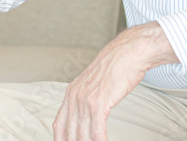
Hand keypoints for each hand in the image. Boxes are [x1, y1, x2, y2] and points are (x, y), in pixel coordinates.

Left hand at [53, 22, 176, 139]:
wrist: (127, 54)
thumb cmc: (115, 68)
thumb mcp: (93, 84)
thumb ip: (87, 99)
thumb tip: (87, 118)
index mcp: (70, 93)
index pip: (58, 125)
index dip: (61, 139)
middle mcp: (74, 97)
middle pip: (69, 133)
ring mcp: (84, 100)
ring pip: (82, 135)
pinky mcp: (98, 103)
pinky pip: (96, 131)